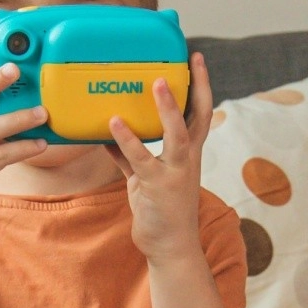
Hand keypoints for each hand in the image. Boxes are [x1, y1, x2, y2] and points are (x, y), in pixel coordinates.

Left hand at [106, 51, 213, 263]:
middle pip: (199, 117)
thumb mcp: (145, 178)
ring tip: (155, 83)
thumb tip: (107, 134)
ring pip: (176, 134)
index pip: (200, 114)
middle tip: (191, 60)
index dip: (200, 87)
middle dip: (197, 88)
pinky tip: (112, 123)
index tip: (196, 61)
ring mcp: (175, 173)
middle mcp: (187, 159)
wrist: (170, 247)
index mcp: (188, 154)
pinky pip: (141, 159)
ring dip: (167, 108)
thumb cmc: (160, 210)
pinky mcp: (156, 186)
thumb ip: (130, 156)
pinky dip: (126, 140)